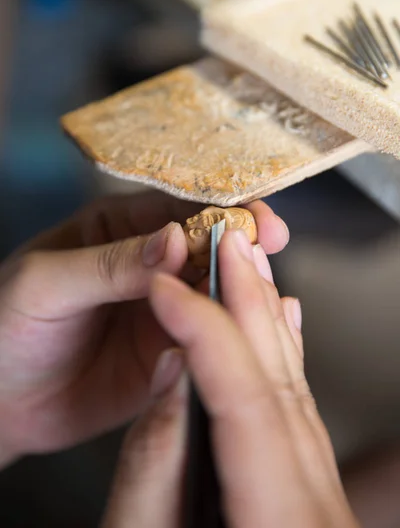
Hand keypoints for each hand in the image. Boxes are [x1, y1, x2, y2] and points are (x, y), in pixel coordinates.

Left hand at [0, 191, 288, 465]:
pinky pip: (208, 339)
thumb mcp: (46, 283)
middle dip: (243, 245)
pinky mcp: (172, 352)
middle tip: (270, 248)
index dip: (219, 209)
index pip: (179, 208)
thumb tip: (176, 240)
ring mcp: (166, 310)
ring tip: (265, 292)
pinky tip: (251, 334)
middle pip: (209, 247)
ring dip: (242, 291)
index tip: (254, 219)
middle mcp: (152, 265)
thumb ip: (109, 264)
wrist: (1, 402)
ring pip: (216, 294)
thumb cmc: (7, 326)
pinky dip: (231, 335)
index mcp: (121, 228)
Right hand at [102, 230, 358, 527]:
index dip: (204, 331)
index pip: (246, 399)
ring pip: (294, 385)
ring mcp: (320, 494)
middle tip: (227, 244)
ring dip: (265, 318)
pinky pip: (298, 405)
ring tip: (246, 265)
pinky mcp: (308, 488)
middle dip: (247, 303)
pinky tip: (281, 319)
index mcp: (280, 520)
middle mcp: (314, 502)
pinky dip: (282, 354)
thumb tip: (171, 377)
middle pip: (281, 380)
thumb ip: (154, 468)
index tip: (165, 289)